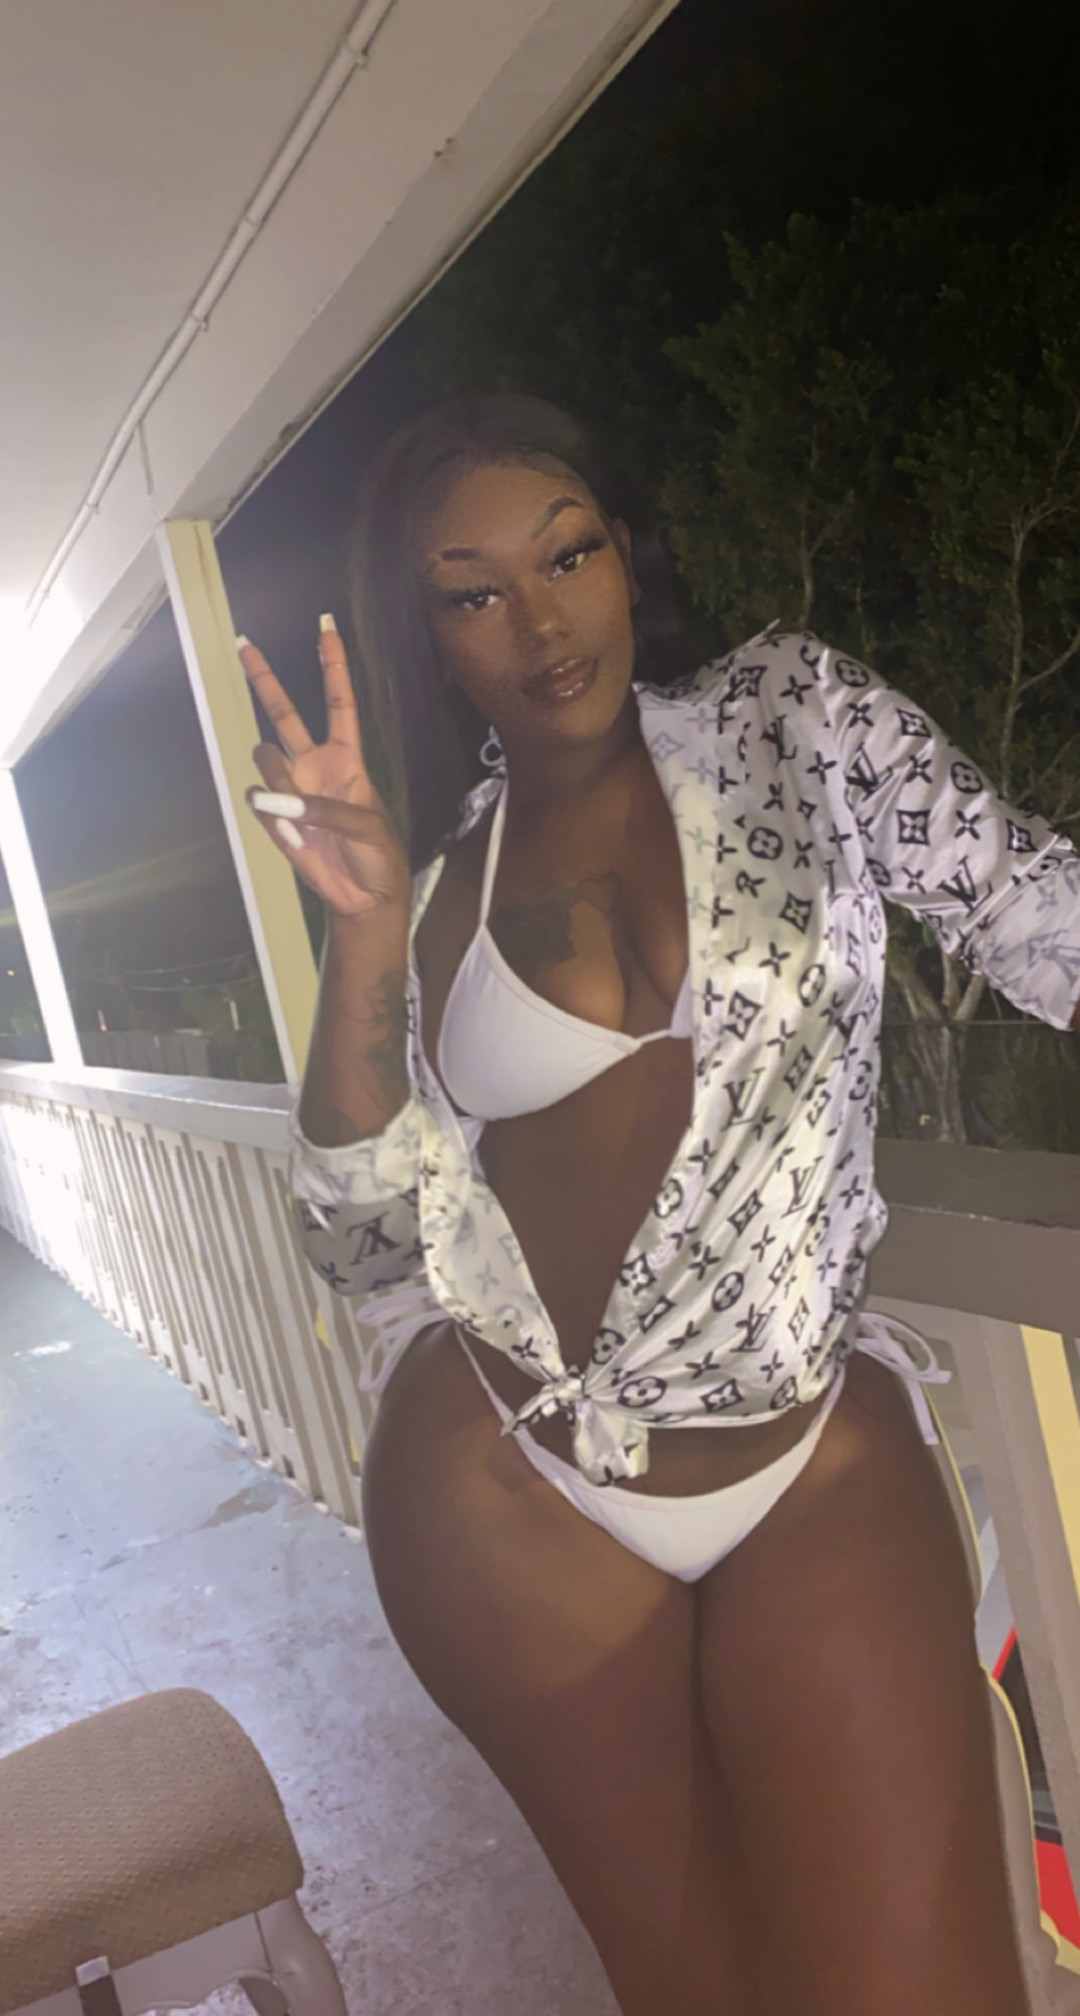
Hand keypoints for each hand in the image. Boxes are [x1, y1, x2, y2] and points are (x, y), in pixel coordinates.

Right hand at [239, 617, 409, 919]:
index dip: (333, 665)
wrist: (363, 896)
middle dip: (264, 679)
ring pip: (266, 758)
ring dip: (279, 780)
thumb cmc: (377, 854)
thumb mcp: (368, 825)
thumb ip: (327, 809)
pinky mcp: (272, 817)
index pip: (338, 701)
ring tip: (300, 812)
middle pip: (284, 712)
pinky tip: (295, 838)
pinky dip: (276, 819)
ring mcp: (290, 788)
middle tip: (243, 644)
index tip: (325, 626)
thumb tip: (279, 802)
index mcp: (347, 757)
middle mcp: (314, 764)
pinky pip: (261, 801)